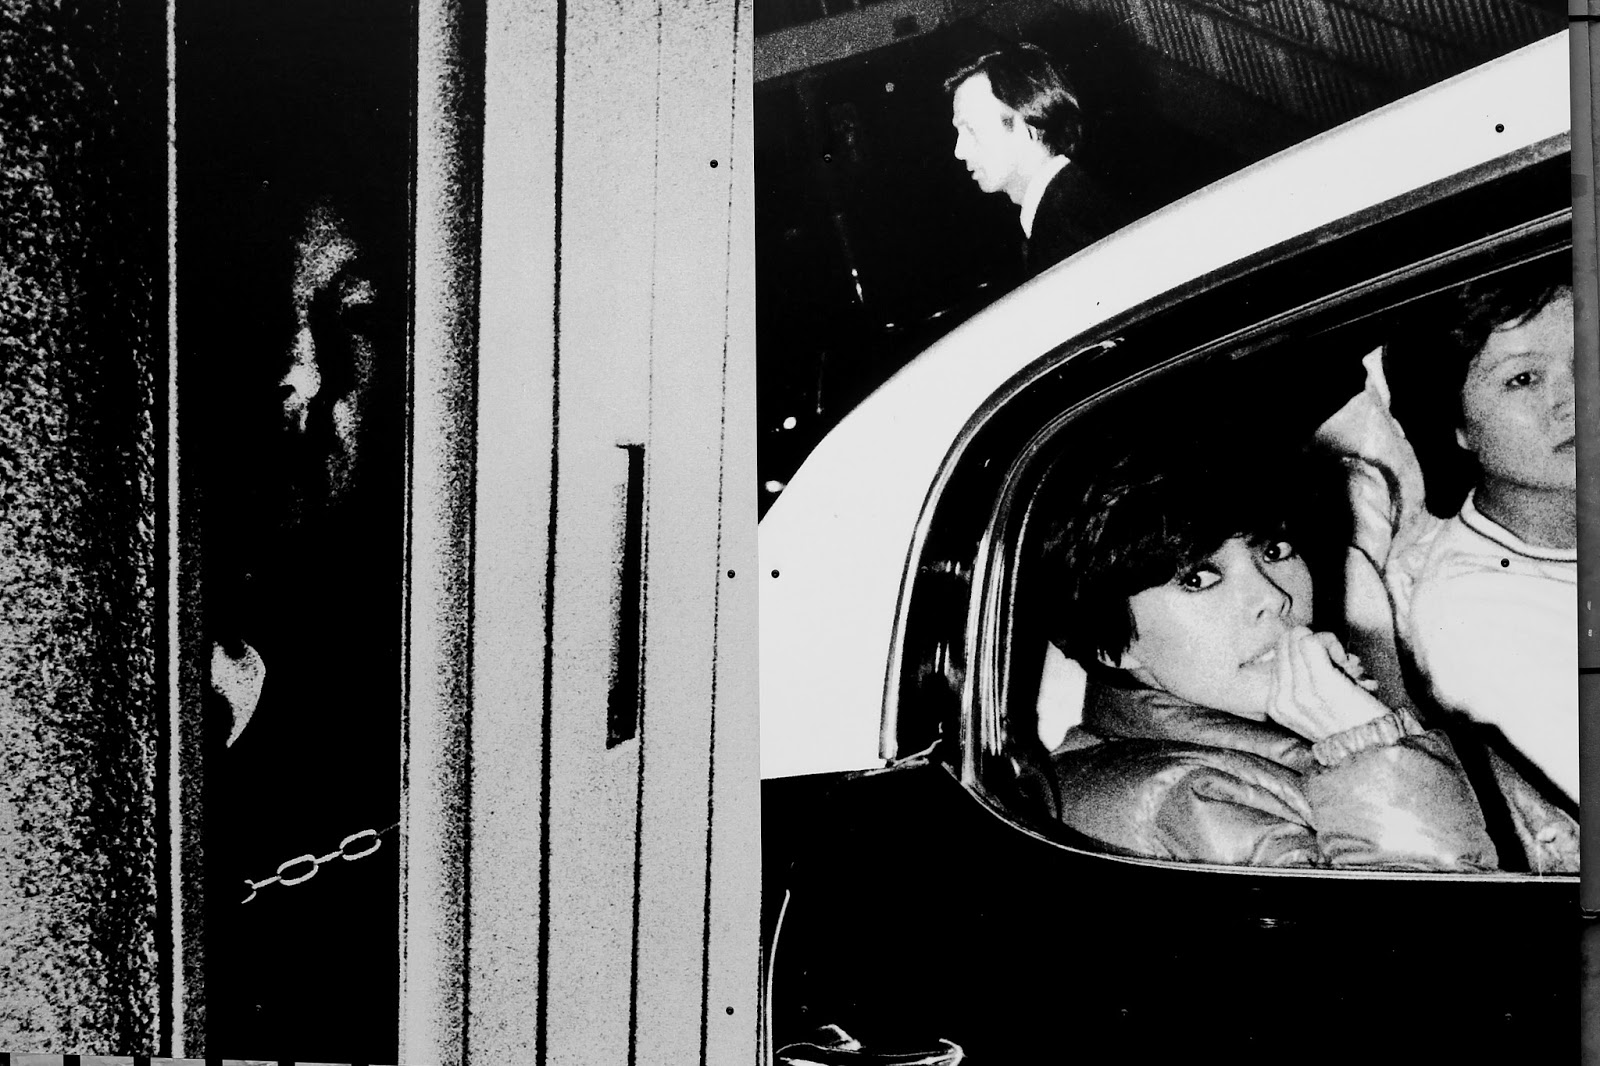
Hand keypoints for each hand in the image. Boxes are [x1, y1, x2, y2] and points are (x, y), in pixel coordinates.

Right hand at [1266, 627, 1389, 742]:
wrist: (1377, 747)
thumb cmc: (1350, 723)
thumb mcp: (1313, 708)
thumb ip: (1298, 681)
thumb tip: (1300, 643)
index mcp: (1275, 706)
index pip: (1278, 654)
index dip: (1302, 651)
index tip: (1323, 665)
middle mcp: (1281, 701)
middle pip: (1286, 643)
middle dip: (1312, 644)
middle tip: (1335, 663)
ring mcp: (1299, 693)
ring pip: (1299, 639)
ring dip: (1325, 645)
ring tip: (1342, 665)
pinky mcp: (1321, 684)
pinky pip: (1312, 642)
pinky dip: (1331, 643)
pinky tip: (1344, 660)